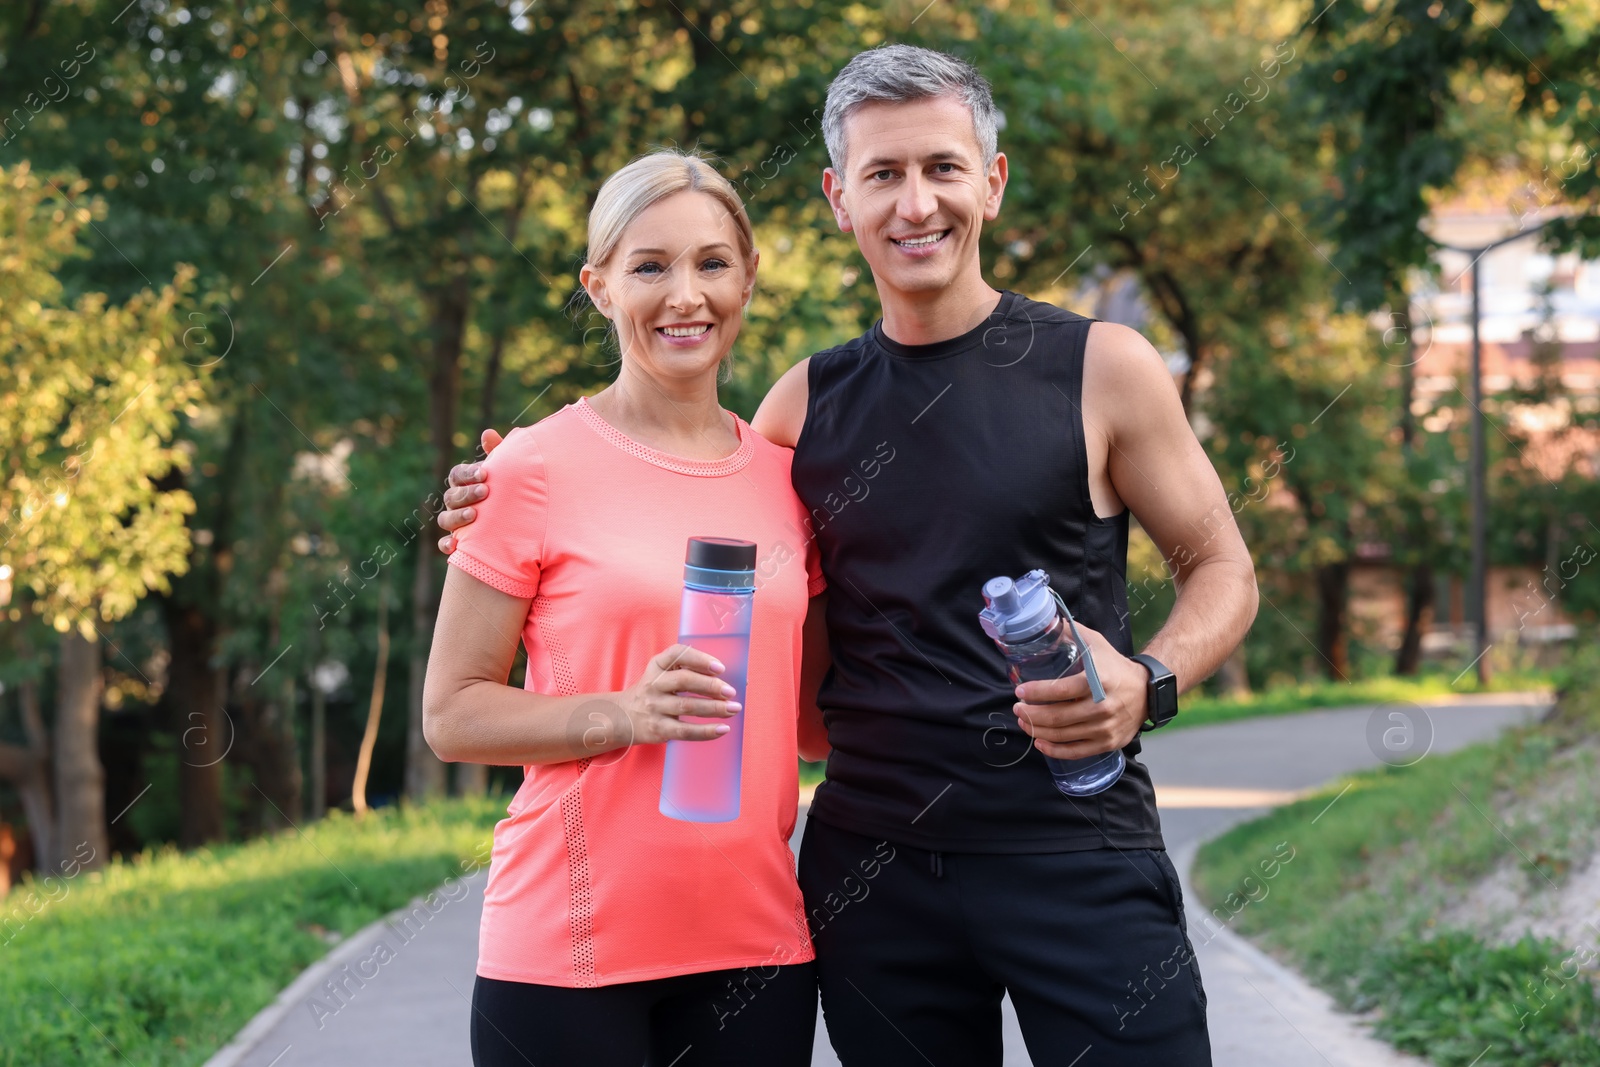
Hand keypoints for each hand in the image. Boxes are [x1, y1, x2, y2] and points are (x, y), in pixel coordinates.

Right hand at [437, 428, 503, 553]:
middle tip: (485, 492)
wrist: (517, 519)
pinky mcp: (457, 542)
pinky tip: (455, 546)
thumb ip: (498, 452)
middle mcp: (455, 502)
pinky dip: (446, 545)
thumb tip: (487, 433)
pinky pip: (444, 544)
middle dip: (467, 493)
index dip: (468, 474)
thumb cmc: (508, 490)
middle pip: (451, 496)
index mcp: (464, 484)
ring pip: (445, 519)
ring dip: (458, 516)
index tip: (485, 473)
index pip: (457, 475)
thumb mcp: (506, 471)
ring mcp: (454, 522)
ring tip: (474, 515)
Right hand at [617, 644, 741, 744]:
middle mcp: (653, 684)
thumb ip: (688, 670)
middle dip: (711, 685)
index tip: (720, 667)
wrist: (624, 717)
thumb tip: (728, 679)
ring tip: (733, 709)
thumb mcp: (662, 674)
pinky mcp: (658, 729)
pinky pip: (685, 731)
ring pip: (687, 706)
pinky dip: (706, 731)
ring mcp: (654, 707)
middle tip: (731, 692)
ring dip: (714, 708)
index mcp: (657, 665)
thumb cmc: (655, 692)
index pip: (676, 654)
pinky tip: (722, 729)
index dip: (699, 659)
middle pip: (684, 681)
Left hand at [1011, 623, 1148, 759]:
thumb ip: (1070, 632)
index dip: (1036, 693)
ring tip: (1024, 722)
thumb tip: (1045, 621)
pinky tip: (1040, 742)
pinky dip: (1054, 750)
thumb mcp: (1096, 644)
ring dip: (1037, 731)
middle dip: (1031, 714)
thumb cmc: (1115, 666)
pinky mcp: (1108, 743)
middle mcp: (1103, 707)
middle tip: (1018, 709)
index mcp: (1099, 682)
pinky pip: (1076, 752)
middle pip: (1058, 717)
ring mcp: (1106, 728)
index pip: (1060, 691)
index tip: (1019, 691)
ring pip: (1063, 736)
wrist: (1147, 691)